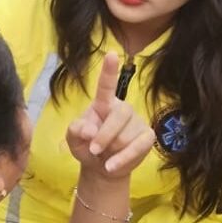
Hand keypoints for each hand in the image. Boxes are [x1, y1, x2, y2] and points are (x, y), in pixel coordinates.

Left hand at [66, 53, 155, 177]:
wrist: (102, 168)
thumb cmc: (87, 147)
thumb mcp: (74, 139)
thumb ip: (76, 130)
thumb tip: (89, 130)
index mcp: (103, 104)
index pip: (106, 85)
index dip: (109, 71)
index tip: (112, 54)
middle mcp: (122, 109)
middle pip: (119, 115)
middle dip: (104, 135)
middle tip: (93, 149)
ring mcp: (137, 122)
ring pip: (126, 135)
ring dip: (111, 150)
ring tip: (104, 156)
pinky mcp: (147, 137)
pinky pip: (138, 146)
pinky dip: (123, 159)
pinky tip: (111, 166)